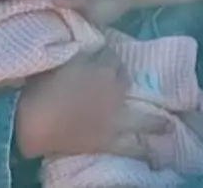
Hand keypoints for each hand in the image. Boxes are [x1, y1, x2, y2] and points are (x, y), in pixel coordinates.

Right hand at [14, 48, 168, 159]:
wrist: (34, 123)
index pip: (112, 54)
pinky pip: (130, 147)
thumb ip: (76, 53)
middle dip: (125, 77)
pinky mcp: (108, 141)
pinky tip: (152, 154)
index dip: (107, 54)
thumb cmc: (41, 89)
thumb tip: (87, 47)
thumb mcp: (58, 62)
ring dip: (156, 122)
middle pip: (127, 79)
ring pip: (143, 119)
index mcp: (102, 67)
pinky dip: (142, 151)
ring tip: (168, 126)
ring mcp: (115, 118)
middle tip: (121, 79)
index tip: (103, 54)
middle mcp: (115, 90)